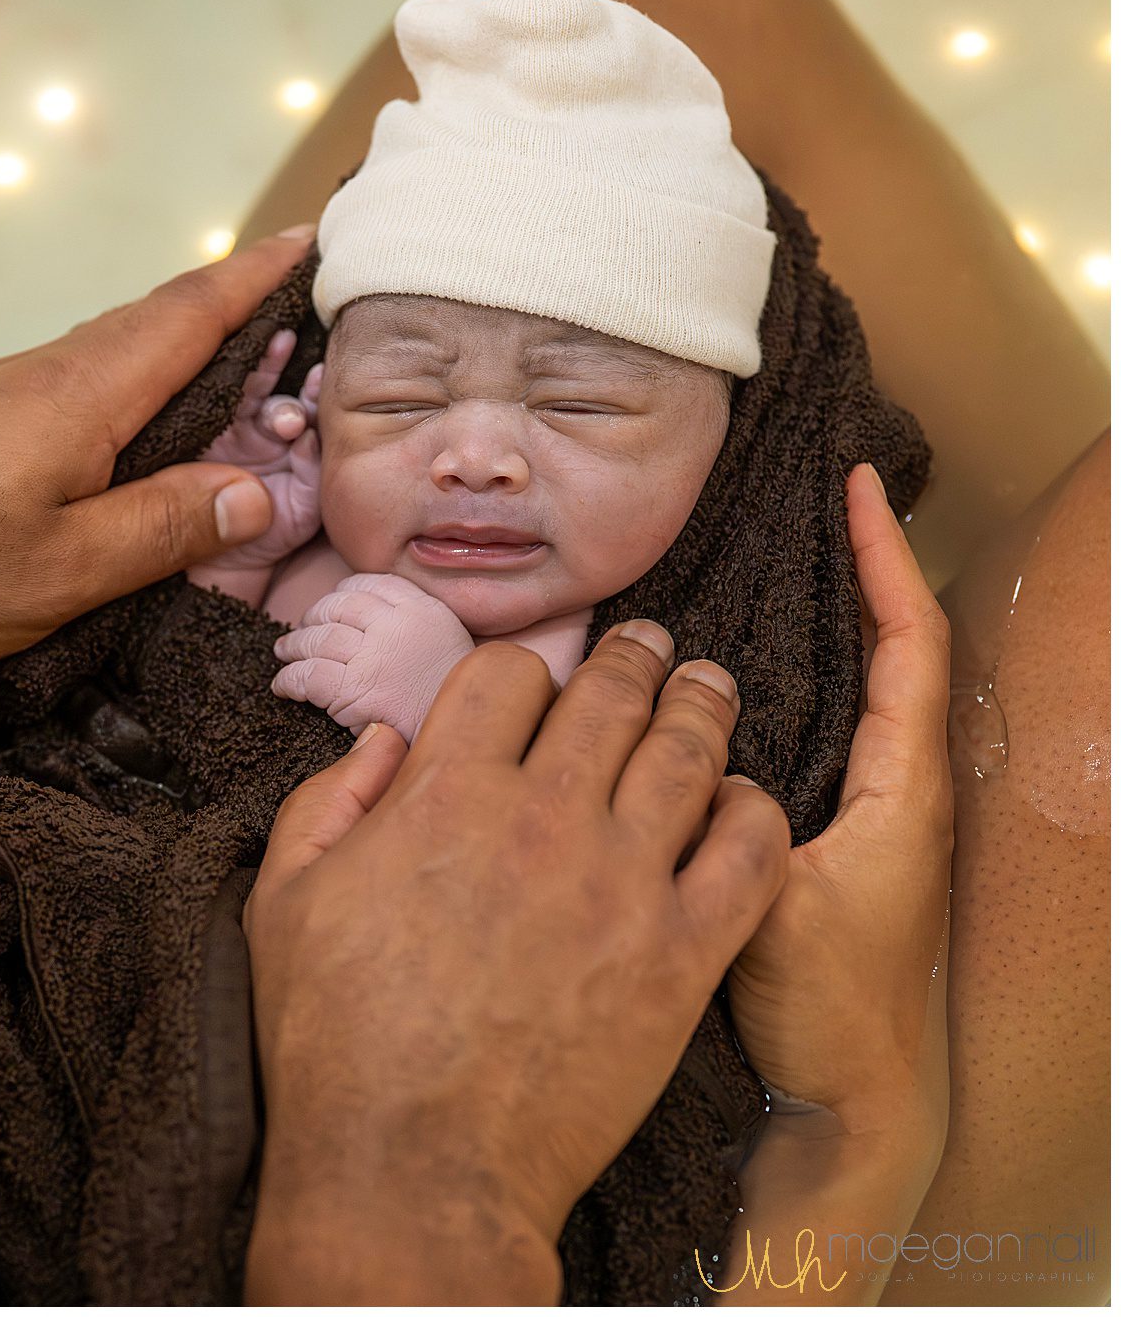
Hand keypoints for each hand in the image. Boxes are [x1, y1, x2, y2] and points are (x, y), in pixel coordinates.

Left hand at [0, 228, 315, 669]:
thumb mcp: (60, 572)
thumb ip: (159, 529)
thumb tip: (251, 493)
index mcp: (81, 398)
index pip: (188, 317)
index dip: (253, 280)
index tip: (307, 242)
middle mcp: (48, 375)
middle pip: (156, 322)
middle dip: (231, 305)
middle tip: (296, 307)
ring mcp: (7, 392)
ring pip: (116, 352)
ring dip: (183, 345)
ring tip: (240, 366)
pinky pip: (80, 381)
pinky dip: (134, 382)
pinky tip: (142, 421)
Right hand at [243, 623, 790, 1301]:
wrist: (414, 1169)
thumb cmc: (335, 1042)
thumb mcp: (285, 902)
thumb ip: (328, 802)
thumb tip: (386, 744)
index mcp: (445, 794)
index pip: (509, 673)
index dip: (523, 666)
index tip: (535, 682)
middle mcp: (542, 818)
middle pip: (612, 693)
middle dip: (634, 657)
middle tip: (652, 648)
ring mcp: (620, 884)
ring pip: (690, 752)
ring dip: (704, 704)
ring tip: (709, 688)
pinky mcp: (680, 956)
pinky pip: (749, 853)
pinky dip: (755, 810)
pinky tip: (744, 802)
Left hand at [271, 571, 473, 740]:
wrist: (466, 736)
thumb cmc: (454, 698)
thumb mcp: (447, 642)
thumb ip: (415, 625)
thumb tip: (373, 622)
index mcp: (423, 610)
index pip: (370, 584)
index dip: (342, 593)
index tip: (331, 604)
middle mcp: (397, 626)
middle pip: (338, 607)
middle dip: (313, 616)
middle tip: (302, 630)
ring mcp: (375, 656)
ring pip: (318, 638)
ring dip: (294, 645)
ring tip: (285, 652)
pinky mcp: (355, 690)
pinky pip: (308, 675)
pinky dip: (288, 680)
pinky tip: (283, 687)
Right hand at [728, 463, 952, 1186]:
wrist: (855, 1102)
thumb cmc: (827, 1010)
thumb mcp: (770, 909)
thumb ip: (728, 829)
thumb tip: (683, 759)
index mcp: (904, 791)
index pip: (910, 645)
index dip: (887, 561)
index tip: (856, 491)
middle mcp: (904, 794)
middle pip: (900, 655)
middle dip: (867, 573)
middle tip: (812, 510)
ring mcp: (879, 823)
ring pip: (867, 697)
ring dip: (840, 627)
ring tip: (781, 571)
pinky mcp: (842, 850)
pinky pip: (833, 739)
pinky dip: (808, 687)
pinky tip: (743, 683)